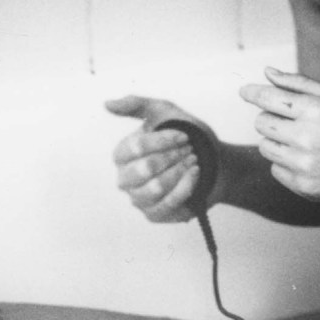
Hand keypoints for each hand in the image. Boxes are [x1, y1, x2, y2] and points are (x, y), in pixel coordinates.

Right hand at [106, 94, 216, 221]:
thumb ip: (136, 104)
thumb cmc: (184, 137)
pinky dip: (185, 186)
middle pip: (143, 169)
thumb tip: (107, 104)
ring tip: (193, 161)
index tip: (183, 136)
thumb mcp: (164, 112)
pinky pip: (168, 204)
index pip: (134, 148)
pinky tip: (195, 174)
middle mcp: (125, 179)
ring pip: (155, 188)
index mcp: (123, 154)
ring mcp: (139, 199)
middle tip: (189, 150)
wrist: (212, 162)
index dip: (162, 141)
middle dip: (172, 157)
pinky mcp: (155, 215)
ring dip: (179, 171)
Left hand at [240, 67, 319, 205]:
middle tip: (292, 121)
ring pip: (264, 147)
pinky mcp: (304, 186)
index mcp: (316, 109)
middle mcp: (307, 137)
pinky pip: (276, 170)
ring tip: (302, 141)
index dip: (253, 93)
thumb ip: (300, 84)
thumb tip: (267, 73)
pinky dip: (286, 163)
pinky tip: (309, 160)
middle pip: (261, 123)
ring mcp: (304, 164)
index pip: (268, 98)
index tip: (245, 92)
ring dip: (276, 141)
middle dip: (271, 118)